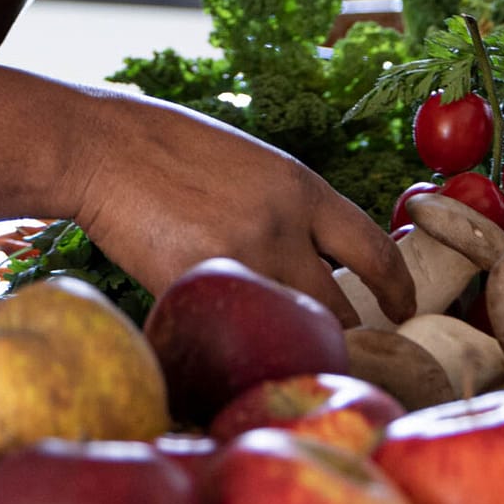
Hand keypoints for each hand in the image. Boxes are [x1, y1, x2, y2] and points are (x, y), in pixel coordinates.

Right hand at [66, 87, 414, 327]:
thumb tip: (315, 258)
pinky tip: (219, 348)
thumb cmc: (165, 146)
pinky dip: (228, 346)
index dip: (398, 290)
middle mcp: (283, 227)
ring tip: (281, 358)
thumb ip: (286, 207)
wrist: (100, 147)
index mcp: (300, 187)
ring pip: (287, 330)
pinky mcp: (196, 289)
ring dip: (287, 346)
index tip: (403, 311)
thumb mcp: (247, 162)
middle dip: (344, 338)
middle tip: (343, 355)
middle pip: (339, 309)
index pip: (376, 250)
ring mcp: (240, 261)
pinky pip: (228, 334)